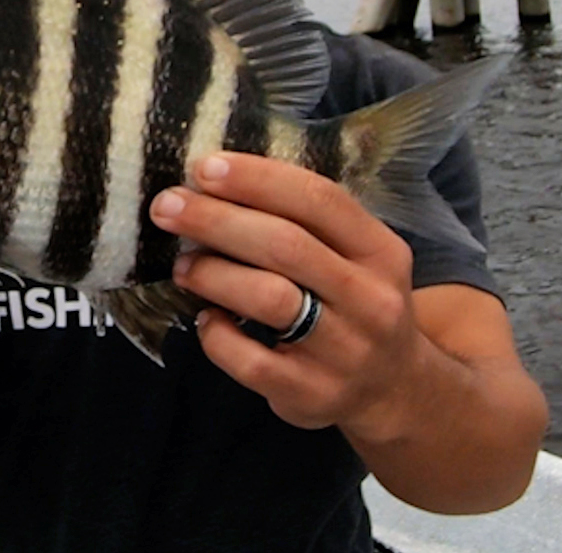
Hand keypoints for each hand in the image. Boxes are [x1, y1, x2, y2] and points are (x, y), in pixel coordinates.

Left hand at [148, 152, 429, 440]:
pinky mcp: (314, 394)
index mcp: (381, 252)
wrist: (394, 389)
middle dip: (218, 220)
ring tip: (184, 265)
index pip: (320, 199)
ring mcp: (345, 352)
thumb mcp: (357, 258)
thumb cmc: (355, 305)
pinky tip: (207, 320)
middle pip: (287, 246)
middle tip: (168, 207)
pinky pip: (252, 362)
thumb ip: (306, 223)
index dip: (258, 179)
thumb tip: (216, 184)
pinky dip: (218, 336)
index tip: (205, 168)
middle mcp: (371, 299)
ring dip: (215, 274)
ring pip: (271, 299)